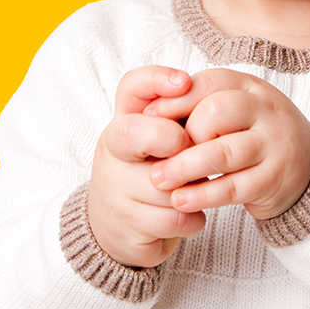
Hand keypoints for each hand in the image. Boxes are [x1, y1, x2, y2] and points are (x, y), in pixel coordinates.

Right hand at [88, 66, 206, 267]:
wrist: (117, 228)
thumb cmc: (149, 172)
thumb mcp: (159, 139)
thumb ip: (177, 116)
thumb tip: (197, 91)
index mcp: (123, 123)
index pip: (131, 88)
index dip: (156, 79)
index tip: (184, 82)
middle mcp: (112, 153)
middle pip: (134, 132)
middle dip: (172, 139)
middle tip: (189, 151)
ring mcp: (115, 190)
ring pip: (166, 185)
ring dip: (193, 190)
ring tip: (193, 190)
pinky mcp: (126, 226)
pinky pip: (174, 219)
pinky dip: (193, 220)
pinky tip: (189, 214)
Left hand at [142, 68, 309, 219]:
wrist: (306, 166)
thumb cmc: (252, 133)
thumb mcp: (232, 109)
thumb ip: (197, 104)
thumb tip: (150, 111)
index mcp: (250, 86)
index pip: (210, 83)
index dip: (175, 100)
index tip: (146, 117)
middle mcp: (266, 110)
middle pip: (216, 112)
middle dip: (183, 135)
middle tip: (159, 153)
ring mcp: (274, 144)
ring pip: (223, 153)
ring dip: (185, 168)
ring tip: (158, 180)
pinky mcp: (274, 179)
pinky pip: (233, 188)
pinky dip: (202, 195)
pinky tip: (180, 200)